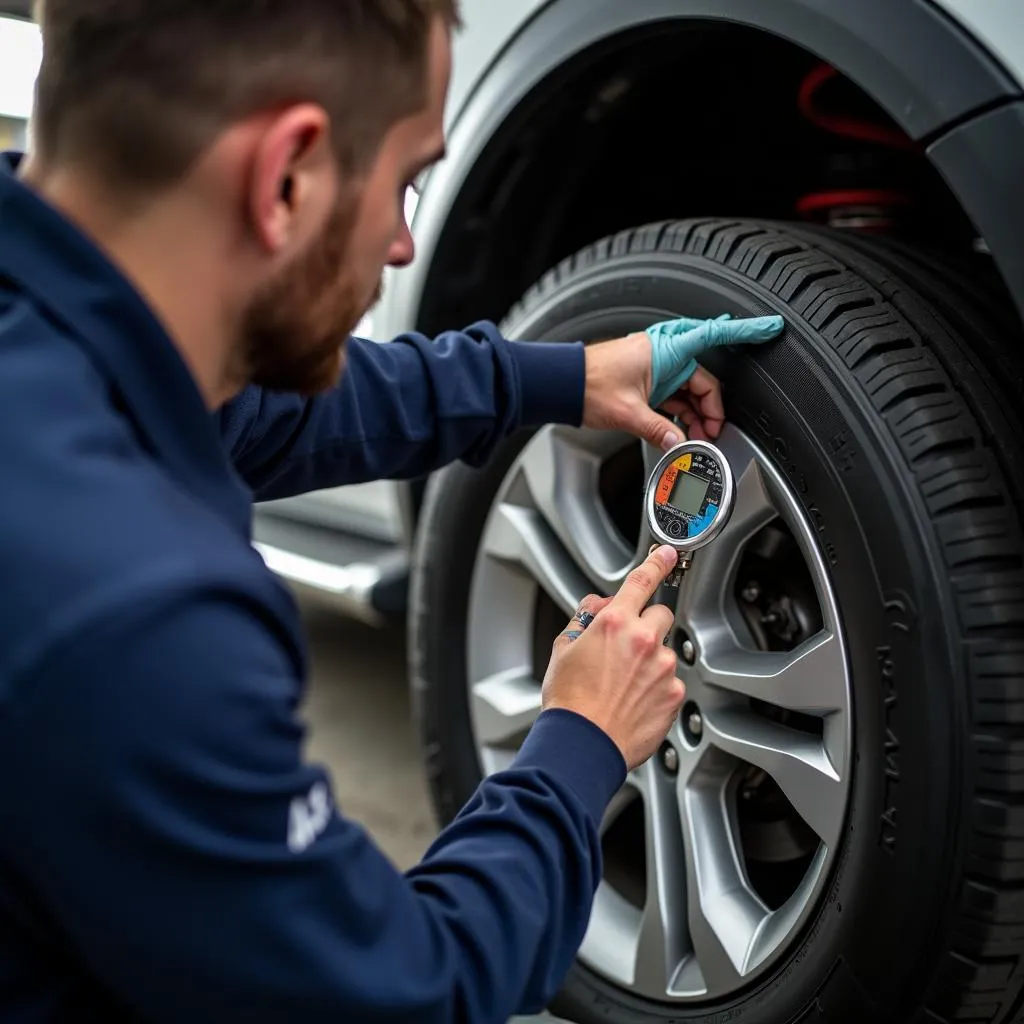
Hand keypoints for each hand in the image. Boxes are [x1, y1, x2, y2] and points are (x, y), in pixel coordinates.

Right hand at [540, 546, 684, 770]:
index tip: (666, 554)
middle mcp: (644, 640)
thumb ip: (583, 619)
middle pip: (660, 615)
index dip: (657, 563)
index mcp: (615, 623)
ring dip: (650, 659)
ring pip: (664, 651)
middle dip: (646, 624)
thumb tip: (596, 606)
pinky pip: (670, 681)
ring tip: (623, 684)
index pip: (642, 581)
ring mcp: (663, 668)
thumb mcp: (563, 649)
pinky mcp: (674, 694)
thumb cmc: (569, 701)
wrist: (583, 744)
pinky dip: (656, 687)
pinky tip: (633, 700)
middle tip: (625, 647)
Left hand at [582, 313, 784, 449]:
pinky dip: (678, 414)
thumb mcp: (628, 413)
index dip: (745, 332)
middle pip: (703, 380)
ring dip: (694, 415)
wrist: (560, 385)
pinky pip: (673, 397)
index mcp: (664, 350)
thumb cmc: (586, 385)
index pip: (714, 335)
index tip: (770, 328)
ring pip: (689, 391)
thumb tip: (680, 442)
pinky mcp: (646, 380)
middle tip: (712, 433)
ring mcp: (655, 367)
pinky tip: (679, 432)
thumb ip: (659, 430)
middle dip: (711, 408)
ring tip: (694, 439)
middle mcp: (663, 354)